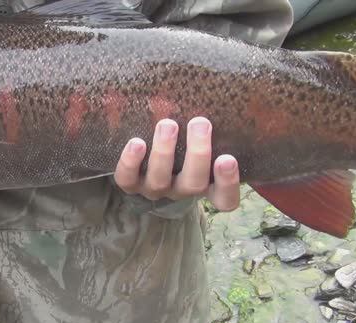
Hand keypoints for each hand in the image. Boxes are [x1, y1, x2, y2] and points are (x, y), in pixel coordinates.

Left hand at [114, 117, 239, 210]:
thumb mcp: (203, 138)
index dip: (228, 183)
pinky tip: (136, 142)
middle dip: (198, 153)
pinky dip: (130, 162)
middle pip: (194, 184)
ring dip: (164, 152)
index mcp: (207, 185)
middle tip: (200, 123)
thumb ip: (213, 126)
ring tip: (167, 124)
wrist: (145, 162)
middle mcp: (182, 190)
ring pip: (160, 180)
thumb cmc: (185, 143)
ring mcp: (155, 188)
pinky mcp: (131, 184)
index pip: (225, 198)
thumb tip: (223, 92)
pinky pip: (127, 179)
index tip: (228, 158)